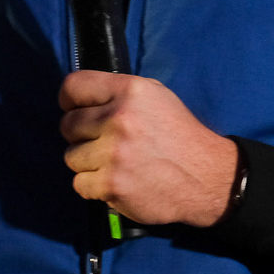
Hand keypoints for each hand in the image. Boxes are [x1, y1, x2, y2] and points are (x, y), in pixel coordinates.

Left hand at [59, 72, 238, 226]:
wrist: (206, 177)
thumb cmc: (179, 135)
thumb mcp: (156, 97)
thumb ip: (119, 93)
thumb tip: (81, 99)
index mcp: (129, 91)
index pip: (73, 86)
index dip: (68, 100)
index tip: (73, 109)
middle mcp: (118, 119)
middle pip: (67, 125)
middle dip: (80, 135)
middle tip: (100, 142)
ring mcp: (113, 154)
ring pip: (71, 157)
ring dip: (87, 163)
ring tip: (113, 164)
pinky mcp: (111, 185)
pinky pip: (79, 184)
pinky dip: (94, 186)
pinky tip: (115, 181)